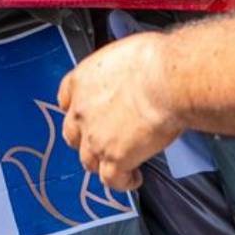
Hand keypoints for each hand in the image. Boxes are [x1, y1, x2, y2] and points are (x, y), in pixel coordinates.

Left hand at [57, 34, 181, 191]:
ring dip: (103, 163)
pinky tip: (133, 178)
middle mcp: (82, 110)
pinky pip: (112, 179)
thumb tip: (132, 77)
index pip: (66, 98)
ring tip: (120, 163)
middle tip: (105, 139)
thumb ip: (119, 72)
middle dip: (86, 139)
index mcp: (83, 79)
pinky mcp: (114, 160)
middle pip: (73, 134)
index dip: (77, 108)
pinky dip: (122, 181)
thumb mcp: (128, 54)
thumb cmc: (155, 60)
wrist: (168, 80)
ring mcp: (95, 138)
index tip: (86, 112)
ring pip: (89, 160)